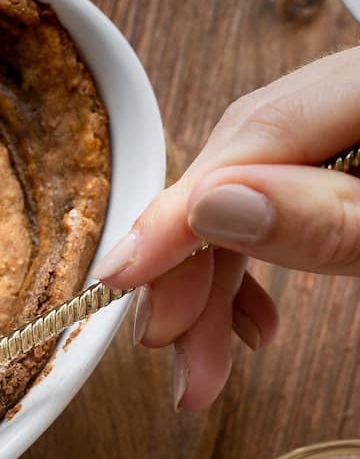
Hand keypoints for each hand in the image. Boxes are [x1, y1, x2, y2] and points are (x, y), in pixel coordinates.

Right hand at [96, 44, 359, 409]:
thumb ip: (326, 219)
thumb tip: (213, 209)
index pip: (252, 137)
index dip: (177, 210)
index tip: (120, 278)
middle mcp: (345, 93)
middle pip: (240, 165)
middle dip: (194, 267)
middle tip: (169, 352)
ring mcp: (341, 126)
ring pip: (250, 191)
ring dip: (215, 282)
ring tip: (202, 365)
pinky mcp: (341, 158)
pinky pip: (279, 199)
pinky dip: (251, 262)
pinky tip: (247, 319)